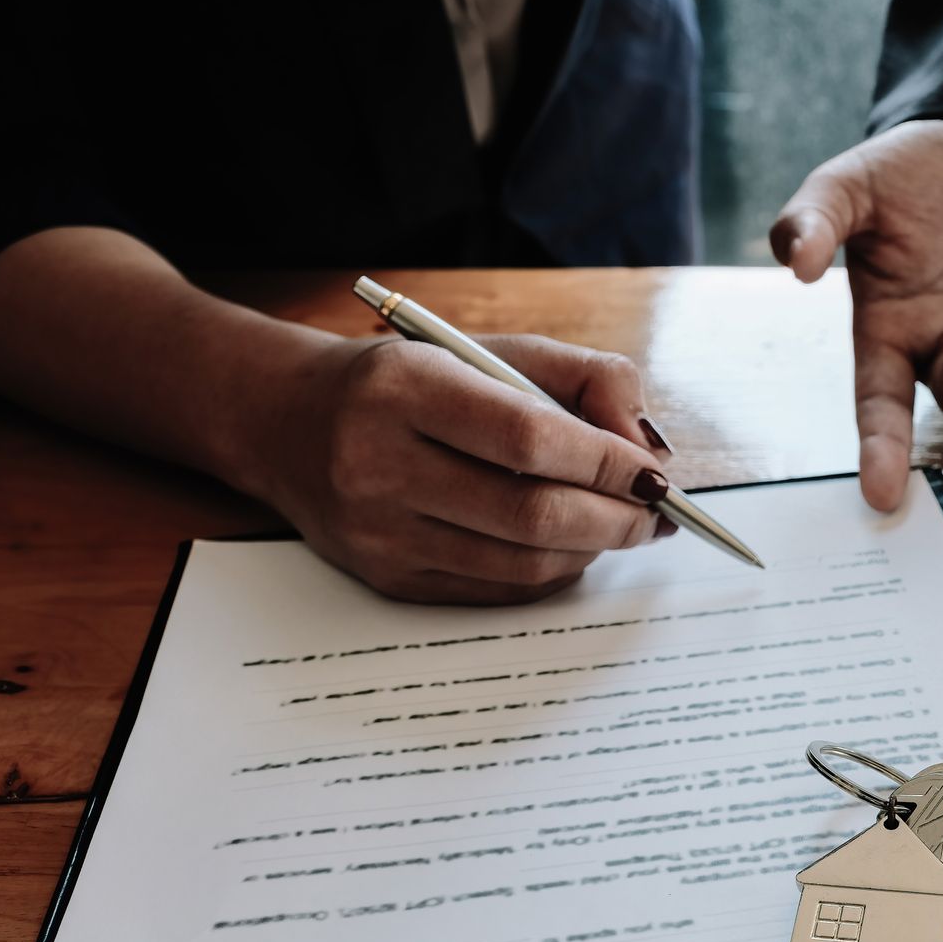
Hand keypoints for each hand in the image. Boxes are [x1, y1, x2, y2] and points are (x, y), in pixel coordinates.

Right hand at [246, 334, 675, 604]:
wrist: (288, 421)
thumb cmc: (411, 381)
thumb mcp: (490, 350)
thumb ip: (585, 379)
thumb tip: (649, 447)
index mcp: (406, 389)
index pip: (531, 440)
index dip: (607, 463)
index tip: (655, 473)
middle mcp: (379, 463)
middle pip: (532, 514)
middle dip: (615, 518)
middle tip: (655, 512)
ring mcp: (378, 531)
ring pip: (521, 563)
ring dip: (593, 550)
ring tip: (622, 526)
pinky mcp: (386, 577)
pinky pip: (497, 591)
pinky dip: (552, 573)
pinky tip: (572, 547)